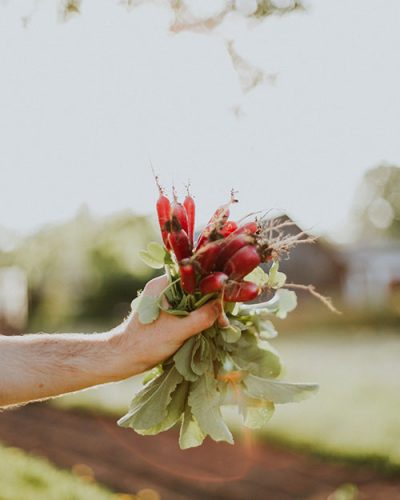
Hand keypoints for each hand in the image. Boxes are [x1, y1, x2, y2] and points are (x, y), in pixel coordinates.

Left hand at [108, 276, 222, 379]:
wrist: (122, 358)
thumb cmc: (145, 343)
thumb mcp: (178, 330)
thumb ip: (201, 317)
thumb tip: (221, 306)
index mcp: (162, 284)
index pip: (194, 276)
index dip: (212, 287)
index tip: (224, 302)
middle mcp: (163, 287)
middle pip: (195, 287)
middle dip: (211, 301)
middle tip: (223, 318)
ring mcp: (164, 299)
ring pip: (193, 299)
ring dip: (206, 310)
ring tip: (219, 324)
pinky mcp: (166, 312)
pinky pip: (187, 309)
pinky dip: (198, 316)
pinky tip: (208, 327)